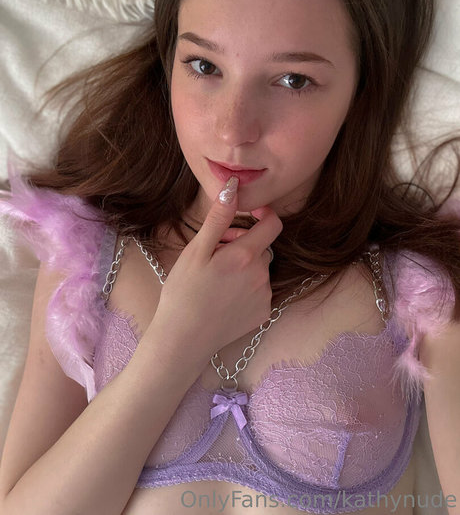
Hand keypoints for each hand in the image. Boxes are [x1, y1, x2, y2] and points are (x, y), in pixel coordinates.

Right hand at [150, 177, 282, 369]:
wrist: (183, 340)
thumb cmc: (184, 292)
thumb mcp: (197, 251)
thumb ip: (219, 218)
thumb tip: (233, 188)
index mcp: (247, 256)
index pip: (273, 224)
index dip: (263, 214)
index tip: (246, 214)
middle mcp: (262, 275)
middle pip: (262, 246)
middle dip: (242, 242)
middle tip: (214, 252)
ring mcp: (265, 296)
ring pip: (260, 268)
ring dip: (244, 266)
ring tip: (216, 277)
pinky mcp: (263, 314)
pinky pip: (260, 290)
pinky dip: (246, 287)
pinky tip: (224, 296)